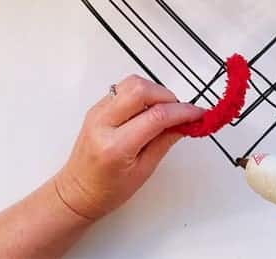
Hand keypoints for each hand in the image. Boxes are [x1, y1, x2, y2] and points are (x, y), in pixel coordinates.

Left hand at [54, 75, 203, 221]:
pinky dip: (142, 94)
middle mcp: (102, 123)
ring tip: (164, 111)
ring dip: (154, 92)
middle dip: (167, 96)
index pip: (156, 116)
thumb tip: (185, 123)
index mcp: (115, 146)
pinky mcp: (97, 107)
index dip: (182, 112)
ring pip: (131, 83)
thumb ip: (165, 141)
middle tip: (180, 112)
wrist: (77, 192)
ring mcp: (97, 112)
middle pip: (141, 89)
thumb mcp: (143, 171)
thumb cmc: (106, 190)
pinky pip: (123, 88)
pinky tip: (149, 110)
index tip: (198, 114)